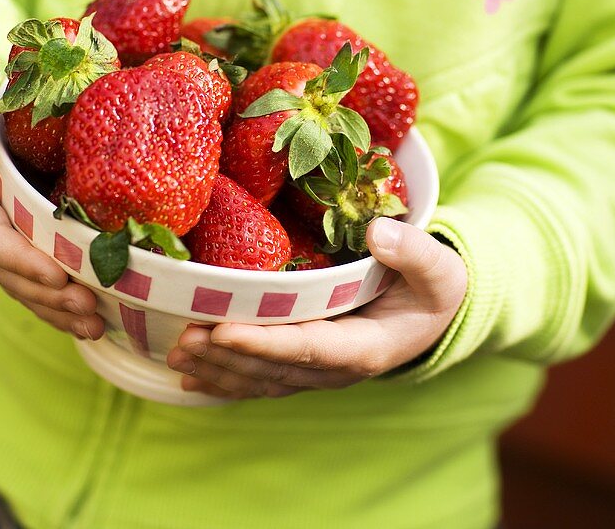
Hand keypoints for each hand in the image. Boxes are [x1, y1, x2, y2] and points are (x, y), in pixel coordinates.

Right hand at [0, 73, 103, 339]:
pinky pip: (38, 282)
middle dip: (49, 294)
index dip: (20, 258)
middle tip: (89, 307)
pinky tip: (96, 321)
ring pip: (26, 286)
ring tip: (96, 325)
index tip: (54, 274)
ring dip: (59, 310)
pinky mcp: (19, 245)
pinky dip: (62, 305)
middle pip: (12, 272)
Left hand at [166, 218, 466, 398]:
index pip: (306, 348)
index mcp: (366, 348)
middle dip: (225, 358)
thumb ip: (414, 252)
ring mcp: (317, 372)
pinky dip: (223, 376)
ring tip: (175, 353)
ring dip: (216, 370)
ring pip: (259, 379)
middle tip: (183, 339)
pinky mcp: (303, 366)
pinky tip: (188, 372)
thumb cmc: (433, 288)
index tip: (222, 332)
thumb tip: (378, 234)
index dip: (263, 344)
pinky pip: (258, 377)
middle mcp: (335, 369)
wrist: (435, 313)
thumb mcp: (439, 269)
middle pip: (271, 369)